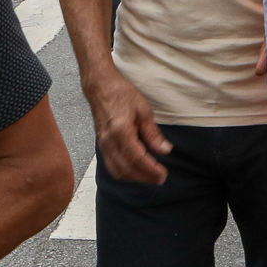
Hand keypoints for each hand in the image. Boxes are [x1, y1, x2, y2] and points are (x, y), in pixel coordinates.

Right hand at [84, 68, 172, 183]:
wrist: (101, 88)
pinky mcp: (101, 145)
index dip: (150, 170)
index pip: (137, 158)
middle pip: (126, 169)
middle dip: (144, 177)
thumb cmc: (122, 95)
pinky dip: (124, 173)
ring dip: (134, 178)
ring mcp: (103, 145)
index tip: (163, 174)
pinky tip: (135, 172)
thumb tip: (164, 150)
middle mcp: (109, 142)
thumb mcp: (143, 111)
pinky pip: (111, 166)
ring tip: (150, 177)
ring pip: (117, 171)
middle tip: (160, 178)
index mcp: (121, 132)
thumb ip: (153, 133)